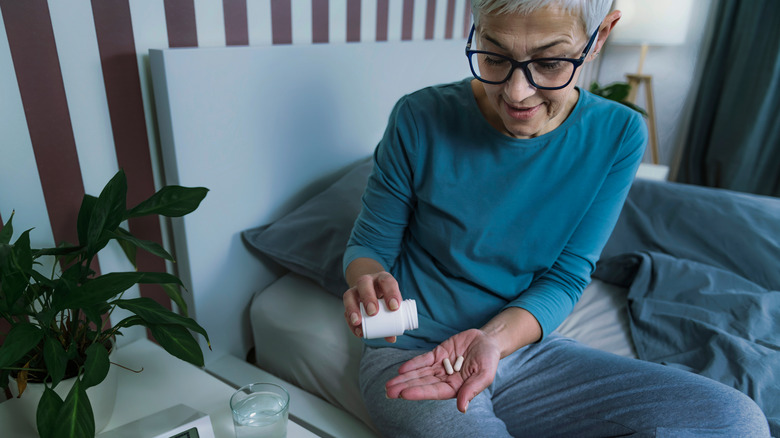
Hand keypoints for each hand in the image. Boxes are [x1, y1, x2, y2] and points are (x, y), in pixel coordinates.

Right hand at [343, 271, 402, 342]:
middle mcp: (368, 281)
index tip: (394, 307)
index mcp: (382, 279)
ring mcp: (356, 290)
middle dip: (368, 298)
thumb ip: (394, 319)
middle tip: (373, 312)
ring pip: (349, 294)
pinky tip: (357, 329)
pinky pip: (345, 309)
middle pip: (364, 283)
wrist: (373, 289)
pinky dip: (350, 320)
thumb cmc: (385, 297)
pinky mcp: (349, 301)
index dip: (391, 292)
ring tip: (358, 322)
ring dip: (353, 308)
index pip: (386, 281)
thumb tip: (392, 337)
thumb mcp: (392, 303)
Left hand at [384, 329, 500, 412]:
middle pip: (422, 384)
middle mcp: (445, 379)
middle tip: (388, 392)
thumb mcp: (485, 375)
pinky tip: (401, 369)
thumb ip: (472, 390)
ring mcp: (440, 366)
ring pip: (419, 373)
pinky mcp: (438, 354)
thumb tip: (461, 408)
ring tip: (389, 384)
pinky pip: (423, 360)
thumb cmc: (489, 360)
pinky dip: (412, 364)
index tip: (404, 394)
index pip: (434, 392)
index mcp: (456, 387)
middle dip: (405, 387)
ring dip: (404, 378)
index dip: (419, 392)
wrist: (488, 341)